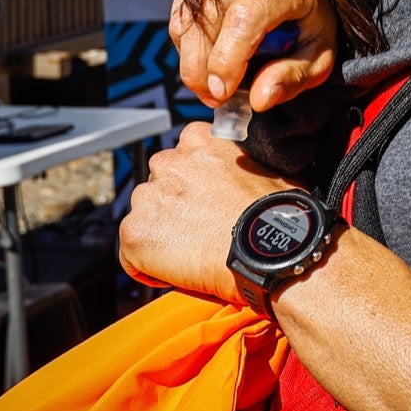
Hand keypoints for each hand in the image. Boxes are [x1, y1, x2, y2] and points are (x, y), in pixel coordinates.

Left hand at [119, 123, 295, 304]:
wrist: (271, 249)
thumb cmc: (278, 212)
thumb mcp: (266, 166)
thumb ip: (240, 162)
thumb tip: (243, 175)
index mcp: (198, 139)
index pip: (183, 159)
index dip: (195, 185)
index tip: (209, 203)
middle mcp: (167, 161)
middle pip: (159, 188)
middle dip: (175, 207)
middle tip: (202, 230)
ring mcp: (147, 197)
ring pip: (144, 219)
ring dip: (162, 234)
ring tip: (193, 253)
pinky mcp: (135, 232)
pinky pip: (132, 255)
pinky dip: (150, 266)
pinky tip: (180, 271)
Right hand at [170, 0, 338, 110]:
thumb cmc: (314, 26)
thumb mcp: (319, 58)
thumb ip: (292, 78)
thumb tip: (258, 99)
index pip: (245, 18)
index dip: (226, 59)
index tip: (222, 91)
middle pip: (208, 17)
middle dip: (201, 67)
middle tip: (214, 97)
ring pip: (189, 16)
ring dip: (190, 59)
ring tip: (210, 85)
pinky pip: (182, 11)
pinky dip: (187, 44)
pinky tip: (206, 61)